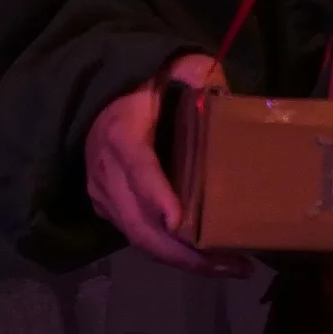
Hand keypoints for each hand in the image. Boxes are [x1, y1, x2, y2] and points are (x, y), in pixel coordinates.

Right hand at [84, 53, 252, 277]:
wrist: (100, 95)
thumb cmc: (144, 82)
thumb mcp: (173, 66)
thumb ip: (201, 74)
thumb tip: (231, 96)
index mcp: (120, 134)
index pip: (138, 169)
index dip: (156, 196)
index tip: (178, 221)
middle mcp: (106, 172)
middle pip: (139, 223)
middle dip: (184, 253)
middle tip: (232, 264)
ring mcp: (104, 195)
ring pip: (139, 238)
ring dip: (183, 261)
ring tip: (231, 267)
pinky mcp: (110, 208)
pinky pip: (139, 237)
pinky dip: (171, 253)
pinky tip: (207, 259)